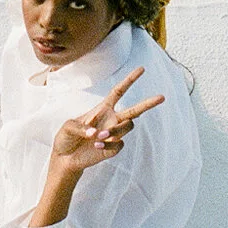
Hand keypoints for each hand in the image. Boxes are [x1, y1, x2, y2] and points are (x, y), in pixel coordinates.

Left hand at [44, 66, 163, 181]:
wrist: (65, 158)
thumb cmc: (66, 138)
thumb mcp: (68, 126)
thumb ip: (81, 127)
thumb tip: (96, 133)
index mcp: (102, 109)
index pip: (119, 92)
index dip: (130, 80)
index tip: (142, 69)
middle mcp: (112, 120)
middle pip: (135, 110)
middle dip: (148, 103)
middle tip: (162, 97)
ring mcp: (114, 134)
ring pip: (128, 127)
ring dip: (115, 130)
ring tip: (98, 137)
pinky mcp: (113, 149)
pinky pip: (119, 144)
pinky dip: (108, 144)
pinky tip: (96, 146)